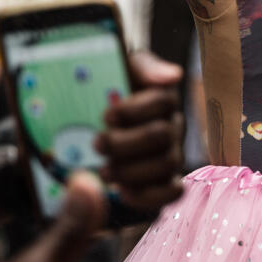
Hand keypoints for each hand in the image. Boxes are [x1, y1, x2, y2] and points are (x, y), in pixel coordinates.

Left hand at [95, 50, 184, 213]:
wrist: (88, 123)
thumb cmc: (106, 95)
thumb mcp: (119, 70)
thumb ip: (144, 67)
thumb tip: (173, 74)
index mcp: (162, 99)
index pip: (165, 101)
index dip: (136, 110)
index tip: (107, 114)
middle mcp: (173, 127)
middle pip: (163, 135)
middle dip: (127, 142)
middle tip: (98, 144)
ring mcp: (171, 155)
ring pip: (167, 164)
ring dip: (131, 169)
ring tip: (104, 170)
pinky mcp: (164, 183)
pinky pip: (171, 193)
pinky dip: (147, 195)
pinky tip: (122, 191)